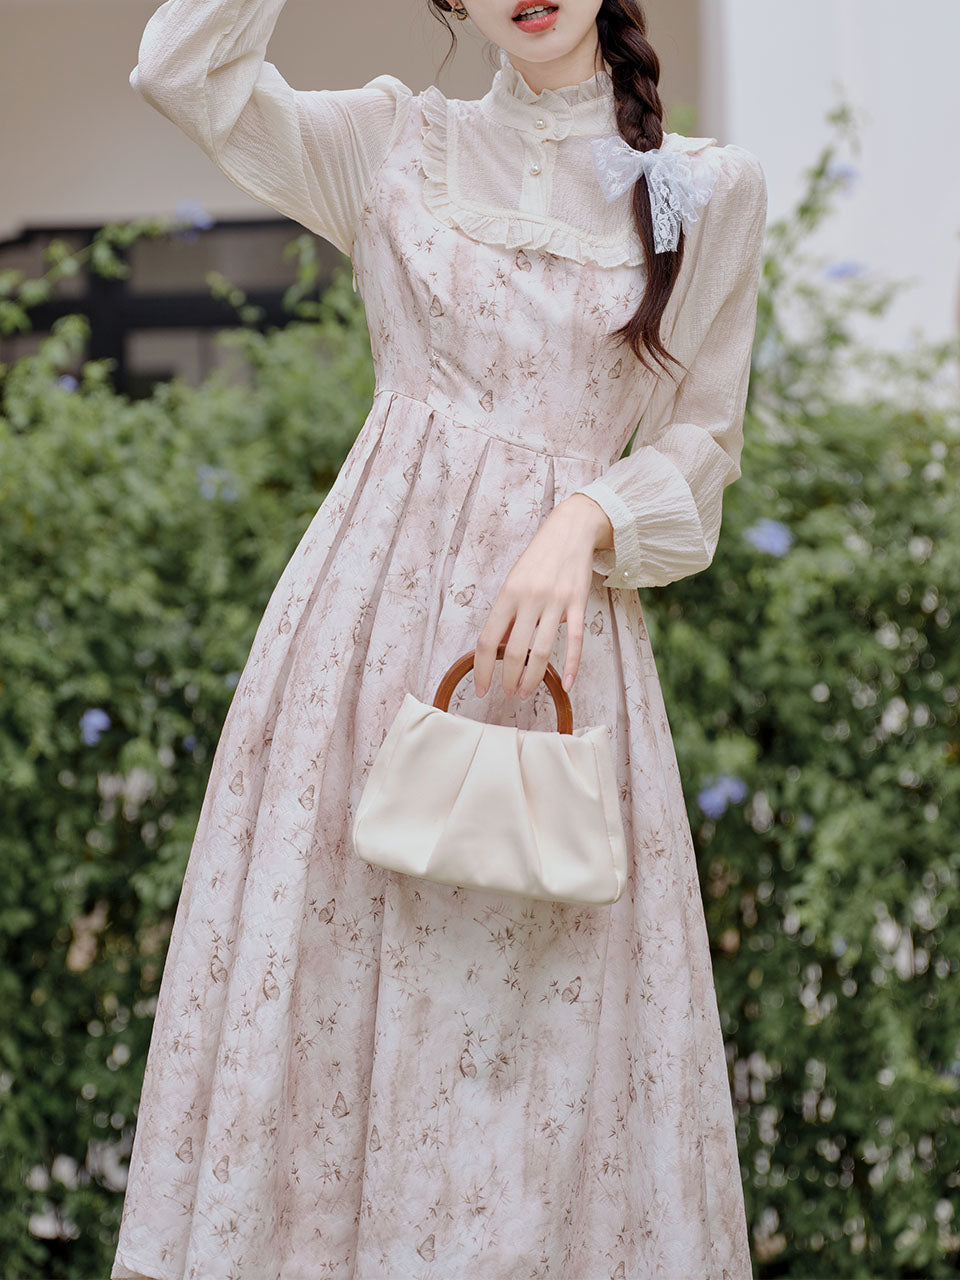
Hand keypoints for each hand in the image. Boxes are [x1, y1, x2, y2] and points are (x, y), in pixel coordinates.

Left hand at [472, 494, 613, 700]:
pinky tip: (565, 685)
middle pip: (515, 651)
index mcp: (508, 594)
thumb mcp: (514, 582)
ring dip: (533, 678)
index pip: (489, 640)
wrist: (571, 530)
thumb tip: (497, 648)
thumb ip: (507, 615)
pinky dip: (570, 666)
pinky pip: (575, 641)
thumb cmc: (538, 558)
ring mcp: (555, 601)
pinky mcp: (578, 603)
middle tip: (507, 694)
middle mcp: (529, 598)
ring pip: (542, 650)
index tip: (481, 688)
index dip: (482, 669)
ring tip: (526, 693)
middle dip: (509, 679)